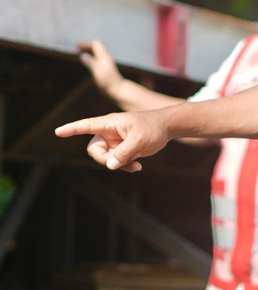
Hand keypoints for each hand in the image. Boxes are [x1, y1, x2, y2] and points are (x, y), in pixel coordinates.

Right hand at [55, 109, 171, 172]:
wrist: (166, 127)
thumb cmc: (152, 127)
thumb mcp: (139, 140)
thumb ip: (123, 153)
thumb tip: (109, 165)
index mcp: (110, 123)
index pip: (86, 125)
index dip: (71, 129)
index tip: (58, 132)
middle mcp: (109, 132)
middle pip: (94, 150)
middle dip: (105, 160)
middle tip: (121, 162)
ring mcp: (115, 141)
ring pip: (106, 158)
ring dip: (118, 165)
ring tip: (136, 164)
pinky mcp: (122, 149)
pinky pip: (115, 162)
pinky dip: (125, 166)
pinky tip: (138, 165)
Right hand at [78, 40, 123, 94]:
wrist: (118, 89)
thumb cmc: (107, 82)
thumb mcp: (96, 72)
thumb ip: (90, 63)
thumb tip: (82, 56)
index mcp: (104, 57)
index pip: (95, 44)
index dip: (86, 44)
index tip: (77, 46)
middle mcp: (106, 58)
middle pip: (97, 47)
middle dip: (87, 46)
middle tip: (78, 48)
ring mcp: (107, 63)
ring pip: (98, 53)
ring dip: (89, 51)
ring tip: (81, 54)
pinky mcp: (107, 68)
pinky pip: (99, 58)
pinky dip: (92, 57)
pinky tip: (89, 63)